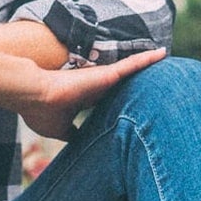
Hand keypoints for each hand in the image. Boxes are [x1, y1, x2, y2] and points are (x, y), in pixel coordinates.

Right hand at [8, 47, 166, 138]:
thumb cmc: (41, 111)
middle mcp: (97, 86)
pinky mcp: (107, 74)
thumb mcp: (59, 129)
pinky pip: (132, 65)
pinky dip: (147, 59)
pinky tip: (162, 53)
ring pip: (133, 72)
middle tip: (163, 87)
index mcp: (87, 99)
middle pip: (127, 85)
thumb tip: (80, 147)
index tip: (137, 111)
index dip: (124, 104)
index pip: (111, 101)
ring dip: (149, 68)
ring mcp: (103, 78)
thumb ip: (72, 135)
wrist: (34, 93)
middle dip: (144, 86)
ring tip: (167, 61)